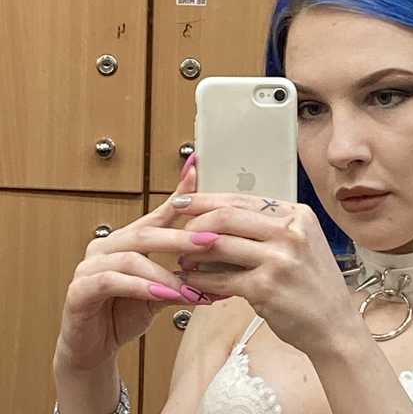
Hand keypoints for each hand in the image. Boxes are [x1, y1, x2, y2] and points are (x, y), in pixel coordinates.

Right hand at [54, 155, 224, 370]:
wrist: (92, 350)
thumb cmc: (125, 314)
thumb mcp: (161, 291)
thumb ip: (184, 275)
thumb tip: (224, 270)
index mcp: (127, 240)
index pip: (158, 214)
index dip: (179, 194)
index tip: (199, 169)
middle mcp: (107, 246)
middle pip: (147, 233)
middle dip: (183, 238)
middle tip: (213, 243)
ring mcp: (89, 266)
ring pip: (132, 258)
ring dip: (167, 273)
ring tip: (194, 288)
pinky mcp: (79, 290)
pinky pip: (112, 281)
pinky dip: (141, 287)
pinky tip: (163, 294)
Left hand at [171, 192, 362, 355]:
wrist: (335, 326)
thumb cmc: (314, 287)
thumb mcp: (303, 245)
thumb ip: (270, 228)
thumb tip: (222, 217)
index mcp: (298, 216)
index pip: (243, 199)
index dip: (207, 199)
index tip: (184, 201)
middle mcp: (290, 233)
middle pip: (227, 217)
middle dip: (194, 222)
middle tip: (177, 232)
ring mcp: (279, 260)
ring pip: (219, 245)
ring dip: (193, 253)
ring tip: (183, 259)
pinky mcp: (266, 288)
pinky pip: (220, 279)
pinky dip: (201, 280)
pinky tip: (192, 282)